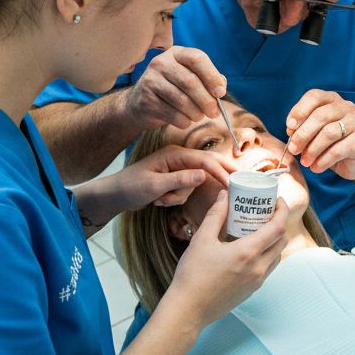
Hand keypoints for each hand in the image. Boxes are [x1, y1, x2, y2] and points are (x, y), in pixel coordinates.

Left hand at [111, 144, 230, 209]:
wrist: (115, 195)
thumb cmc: (130, 187)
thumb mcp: (155, 185)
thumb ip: (180, 180)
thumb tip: (203, 175)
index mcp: (174, 154)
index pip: (204, 160)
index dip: (220, 171)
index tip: (234, 182)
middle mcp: (178, 159)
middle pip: (207, 165)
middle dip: (219, 174)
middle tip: (239, 181)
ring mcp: (177, 170)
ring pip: (193, 185)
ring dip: (179, 196)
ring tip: (160, 200)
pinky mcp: (174, 180)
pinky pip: (184, 191)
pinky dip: (174, 199)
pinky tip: (158, 200)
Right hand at [122, 46, 226, 130]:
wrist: (142, 103)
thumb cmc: (174, 89)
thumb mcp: (191, 77)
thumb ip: (209, 79)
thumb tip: (221, 89)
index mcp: (176, 53)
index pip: (197, 58)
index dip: (212, 76)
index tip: (221, 93)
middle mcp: (161, 63)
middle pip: (190, 81)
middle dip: (206, 100)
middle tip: (214, 112)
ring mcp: (150, 80)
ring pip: (181, 100)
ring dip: (196, 113)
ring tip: (199, 116)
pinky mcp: (145, 100)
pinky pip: (172, 114)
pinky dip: (184, 121)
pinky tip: (185, 121)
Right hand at [165, 192, 288, 326]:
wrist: (188, 309)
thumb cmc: (192, 275)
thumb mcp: (201, 240)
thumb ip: (215, 215)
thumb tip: (225, 195)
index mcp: (248, 253)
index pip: (278, 227)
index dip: (282, 210)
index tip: (277, 200)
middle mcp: (258, 268)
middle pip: (282, 240)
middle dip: (279, 223)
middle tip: (266, 213)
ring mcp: (257, 281)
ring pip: (277, 255)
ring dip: (274, 240)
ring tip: (259, 229)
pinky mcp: (252, 290)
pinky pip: (268, 267)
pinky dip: (267, 254)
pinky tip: (251, 249)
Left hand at [284, 89, 354, 178]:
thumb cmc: (330, 143)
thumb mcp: (314, 132)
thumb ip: (302, 128)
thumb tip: (291, 132)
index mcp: (331, 99)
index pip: (314, 97)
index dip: (299, 111)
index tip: (289, 128)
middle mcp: (345, 107)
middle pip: (320, 115)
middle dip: (303, 134)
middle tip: (293, 149)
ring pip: (329, 133)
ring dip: (312, 150)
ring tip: (305, 161)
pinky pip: (338, 150)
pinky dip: (323, 161)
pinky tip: (316, 167)